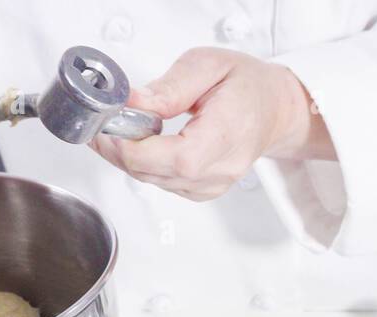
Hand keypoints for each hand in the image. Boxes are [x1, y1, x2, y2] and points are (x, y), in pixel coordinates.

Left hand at [90, 48, 333, 201]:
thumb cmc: (248, 86)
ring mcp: (212, 185)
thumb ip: (169, 87)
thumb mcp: (208, 65)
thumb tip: (132, 103)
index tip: (108, 125)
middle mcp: (219, 169)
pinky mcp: (202, 191)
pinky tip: (141, 145)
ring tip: (119, 130)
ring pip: (152, 181)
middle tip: (102, 124)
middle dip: (119, 150)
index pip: (170, 158)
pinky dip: (144, 166)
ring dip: (128, 158)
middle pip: (153, 173)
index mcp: (224, 135)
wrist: (274, 109)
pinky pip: (162, 184)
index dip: (130, 146)